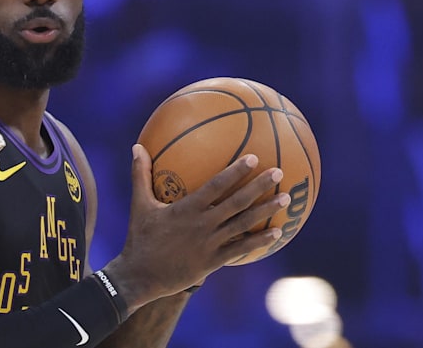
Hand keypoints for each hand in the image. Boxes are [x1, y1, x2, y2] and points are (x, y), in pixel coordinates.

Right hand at [103, 144, 289, 312]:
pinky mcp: (213, 261)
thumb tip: (136, 146)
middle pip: (237, 202)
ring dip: (266, 211)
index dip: (235, 171)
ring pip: (243, 224)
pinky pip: (241, 249)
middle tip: (279, 172)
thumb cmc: (140, 237)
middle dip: (259, 186)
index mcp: (187, 209)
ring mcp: (210, 244)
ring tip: (285, 198)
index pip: (216, 185)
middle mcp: (202, 224)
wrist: (140, 276)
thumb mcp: (139, 204)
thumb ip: (140, 174)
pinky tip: (277, 233)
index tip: (253, 158)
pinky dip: (259, 241)